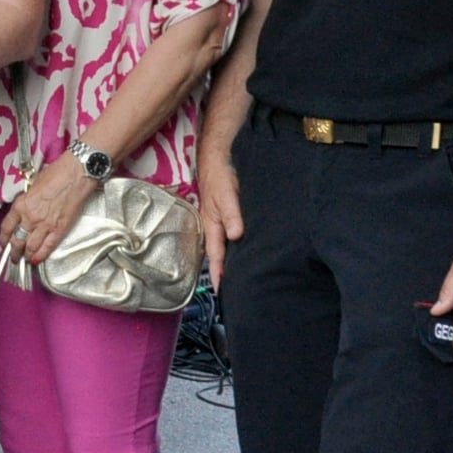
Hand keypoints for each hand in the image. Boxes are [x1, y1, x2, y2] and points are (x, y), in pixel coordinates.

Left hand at [0, 154, 97, 265]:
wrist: (75, 174)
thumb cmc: (55, 174)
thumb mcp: (32, 185)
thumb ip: (26, 200)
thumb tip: (24, 209)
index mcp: (21, 204)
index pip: (6, 227)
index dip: (3, 239)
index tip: (4, 244)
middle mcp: (30, 217)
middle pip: (17, 241)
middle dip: (13, 252)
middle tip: (13, 258)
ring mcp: (45, 225)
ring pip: (31, 247)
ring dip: (26, 256)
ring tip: (24, 260)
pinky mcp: (59, 229)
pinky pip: (47, 247)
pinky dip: (41, 255)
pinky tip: (37, 260)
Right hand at [198, 147, 242, 290]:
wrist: (217, 160)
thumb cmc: (220, 177)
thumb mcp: (227, 195)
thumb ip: (232, 215)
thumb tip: (236, 236)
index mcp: (212, 225)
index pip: (216, 255)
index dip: (219, 273)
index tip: (221, 291)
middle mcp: (214, 227)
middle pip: (218, 255)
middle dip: (222, 273)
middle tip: (229, 292)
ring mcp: (219, 223)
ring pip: (223, 247)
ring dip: (227, 262)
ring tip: (234, 279)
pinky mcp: (225, 217)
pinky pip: (227, 238)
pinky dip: (232, 249)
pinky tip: (239, 254)